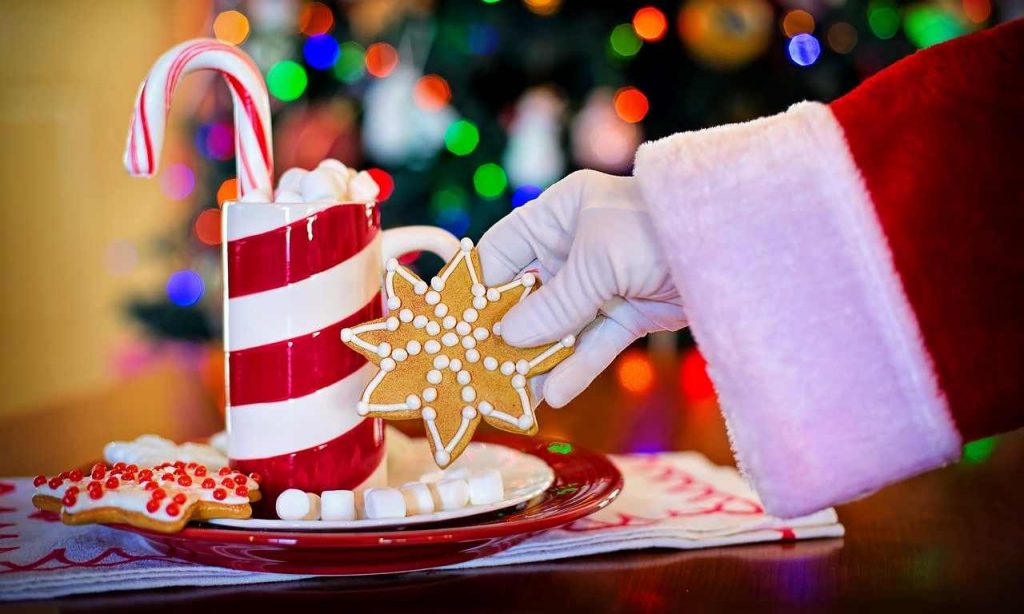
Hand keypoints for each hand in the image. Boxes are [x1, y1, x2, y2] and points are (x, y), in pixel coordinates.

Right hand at [477, 170, 686, 406]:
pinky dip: (575, 367)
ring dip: (537, 360)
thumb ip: (554, 303)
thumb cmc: (658, 229)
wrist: (736, 245)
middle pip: (526, 295)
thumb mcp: (598, 260)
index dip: (478, 288)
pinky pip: (593, 343)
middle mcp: (574, 247)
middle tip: (478, 370)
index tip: (455, 327)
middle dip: (505, 333)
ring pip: (558, 326)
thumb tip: (507, 337)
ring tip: (512, 396)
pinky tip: (554, 394)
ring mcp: (601, 282)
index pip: (502, 252)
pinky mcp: (627, 312)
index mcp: (558, 214)